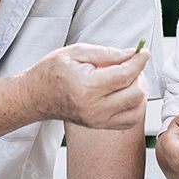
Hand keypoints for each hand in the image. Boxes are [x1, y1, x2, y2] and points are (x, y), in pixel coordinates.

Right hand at [27, 43, 148, 129]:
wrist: (36, 95)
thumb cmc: (52, 71)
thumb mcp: (76, 52)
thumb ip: (107, 53)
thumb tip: (131, 53)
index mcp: (87, 87)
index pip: (125, 75)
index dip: (138, 61)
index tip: (143, 52)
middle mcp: (95, 108)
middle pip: (136, 94)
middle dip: (138, 75)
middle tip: (129, 64)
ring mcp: (98, 120)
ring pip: (137, 110)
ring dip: (138, 92)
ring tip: (127, 79)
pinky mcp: (99, 126)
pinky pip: (129, 120)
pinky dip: (133, 106)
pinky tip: (124, 93)